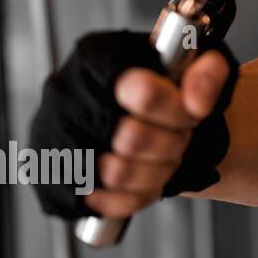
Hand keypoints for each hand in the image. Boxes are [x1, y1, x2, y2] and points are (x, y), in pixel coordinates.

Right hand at [29, 32, 238, 219]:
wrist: (133, 115)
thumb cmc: (162, 87)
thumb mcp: (195, 64)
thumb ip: (208, 72)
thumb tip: (198, 101)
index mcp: (98, 56)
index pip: (143, 92)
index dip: (178, 112)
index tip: (193, 114)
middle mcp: (65, 92)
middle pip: (132, 138)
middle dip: (171, 144)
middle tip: (182, 140)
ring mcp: (50, 135)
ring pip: (116, 173)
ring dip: (156, 172)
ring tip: (165, 158)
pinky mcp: (49, 175)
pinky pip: (98, 200)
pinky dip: (133, 197)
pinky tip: (145, 181)